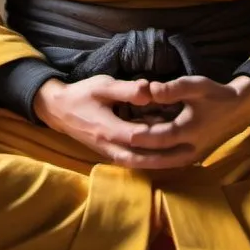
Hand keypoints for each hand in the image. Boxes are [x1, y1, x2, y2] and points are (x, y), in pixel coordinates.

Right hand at [33, 75, 199, 169]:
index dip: (161, 137)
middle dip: (167, 159)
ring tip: (183, 160)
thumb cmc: (82, 94)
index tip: (182, 133)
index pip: (139, 137)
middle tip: (191, 154)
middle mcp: (109, 146)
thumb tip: (150, 91)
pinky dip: (148, 162)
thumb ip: (127, 90)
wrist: (58, 109)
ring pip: (138, 164)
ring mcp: (108, 153)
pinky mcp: (108, 154)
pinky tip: (164, 158)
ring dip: (160, 164)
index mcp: (108, 128)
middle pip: (142, 159)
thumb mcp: (104, 85)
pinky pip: (131, 162)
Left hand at [128, 75, 249, 167]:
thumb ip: (173, 89)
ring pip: (161, 163)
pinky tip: (137, 153)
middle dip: (134, 155)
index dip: (136, 136)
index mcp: (188, 132)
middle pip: (155, 158)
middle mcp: (188, 150)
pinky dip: (153, 158)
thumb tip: (150, 90)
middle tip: (111, 150)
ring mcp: (191, 158)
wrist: (239, 111)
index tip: (116, 133)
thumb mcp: (197, 86)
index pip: (156, 138)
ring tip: (119, 154)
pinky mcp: (191, 159)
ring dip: (141, 159)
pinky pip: (168, 161)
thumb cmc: (216, 95)